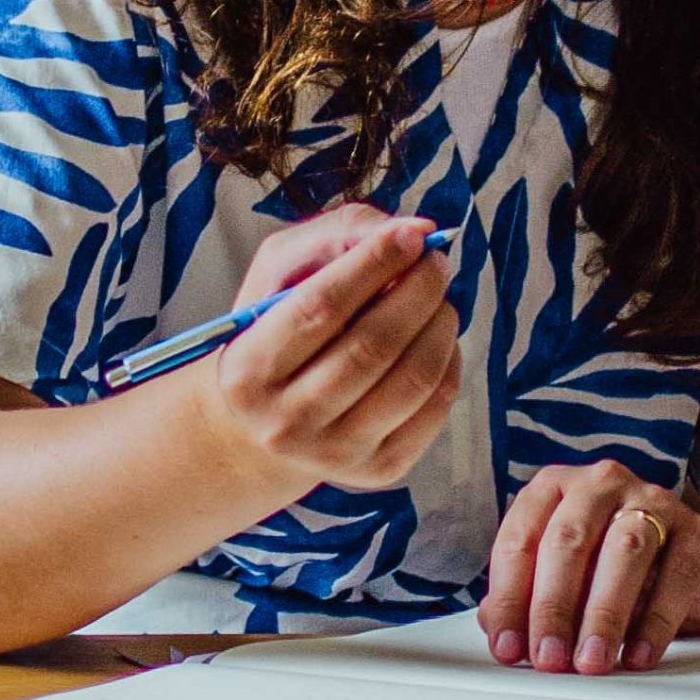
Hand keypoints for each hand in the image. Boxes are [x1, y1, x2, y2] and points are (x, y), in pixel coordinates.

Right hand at [206, 207, 460, 493]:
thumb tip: (415, 229)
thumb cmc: (275, 332)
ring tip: (439, 298)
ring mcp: (335, 454)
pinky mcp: (378, 470)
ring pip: (413, 379)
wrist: (263, 426)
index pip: (321, 307)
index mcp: (250, 369)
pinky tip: (437, 339)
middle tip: (436, 261)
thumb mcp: (280, 275)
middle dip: (419, 291)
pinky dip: (449, 361)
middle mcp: (286, 422)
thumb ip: (338, 237)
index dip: (373, 264)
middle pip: (373, 346)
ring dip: (441, 324)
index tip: (412, 235)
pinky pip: (434, 409)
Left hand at [478, 461, 699, 673]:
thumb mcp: (564, 578)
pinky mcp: (696, 533)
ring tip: (592, 661)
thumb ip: (525, 596)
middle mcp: (600, 485)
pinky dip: (655, 622)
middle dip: (554, 607)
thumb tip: (498, 629)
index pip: (520, 539)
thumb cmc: (611, 569)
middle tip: (549, 658)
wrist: (691, 564)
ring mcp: (652, 502)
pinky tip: (638, 654)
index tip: (508, 649)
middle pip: (569, 541)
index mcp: (555, 489)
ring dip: (603, 613)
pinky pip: (676, 575)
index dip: (510, 598)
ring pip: (624, 552)